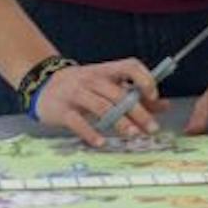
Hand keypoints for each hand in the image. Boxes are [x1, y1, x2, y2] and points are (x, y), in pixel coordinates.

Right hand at [35, 59, 166, 146]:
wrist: (43, 84)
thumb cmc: (84, 87)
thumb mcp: (107, 86)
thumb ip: (134, 95)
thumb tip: (164, 106)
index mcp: (106, 71)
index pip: (129, 65)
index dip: (144, 78)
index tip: (154, 96)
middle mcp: (92, 79)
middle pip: (119, 93)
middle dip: (138, 112)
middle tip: (152, 128)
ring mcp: (76, 93)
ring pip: (102, 107)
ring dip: (120, 122)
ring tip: (134, 135)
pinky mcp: (62, 110)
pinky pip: (78, 122)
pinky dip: (90, 133)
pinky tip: (101, 142)